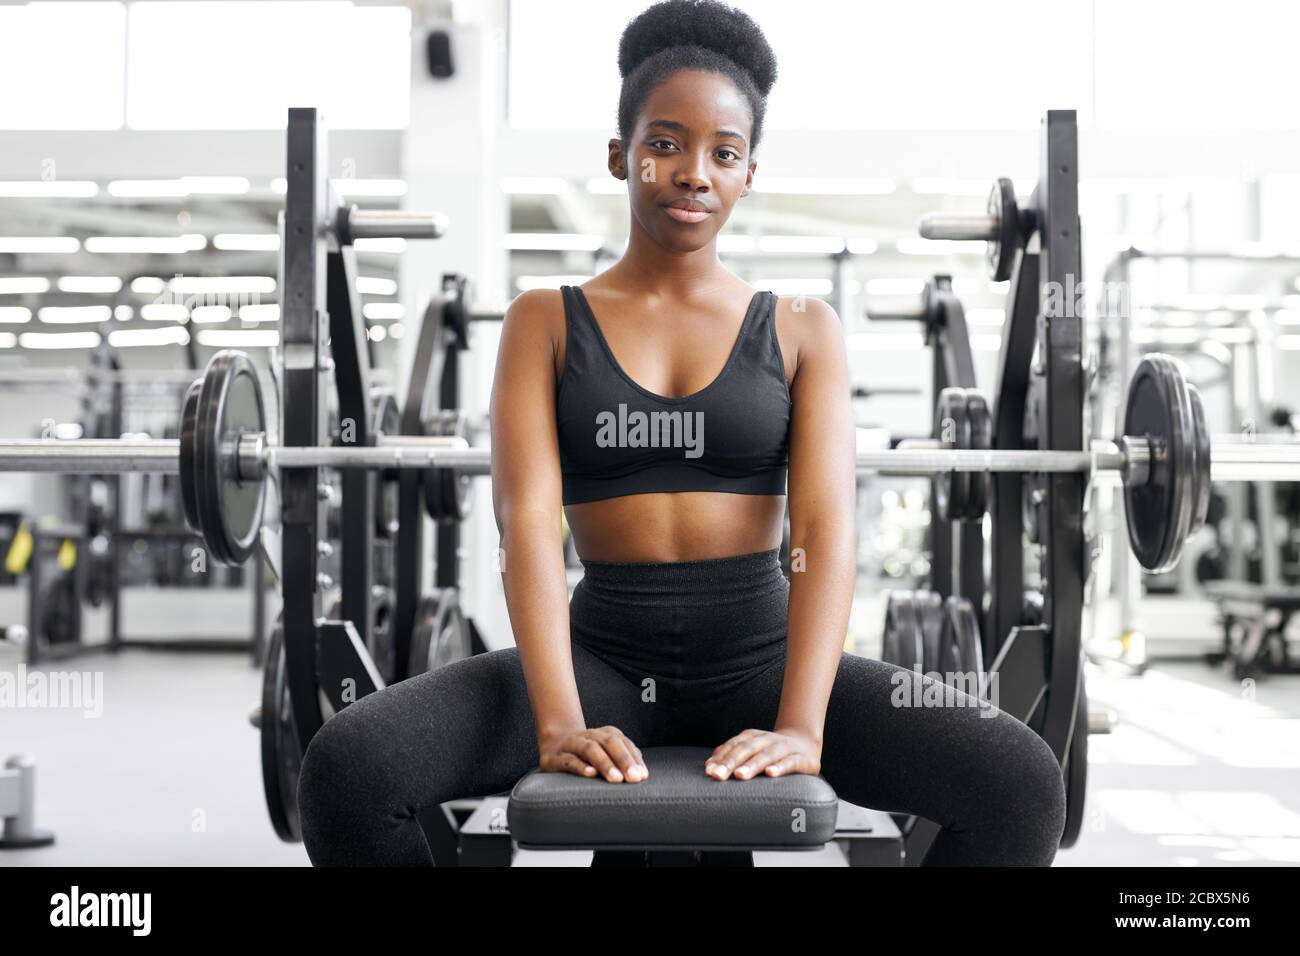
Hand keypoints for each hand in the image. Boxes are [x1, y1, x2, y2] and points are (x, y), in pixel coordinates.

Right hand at [539, 725, 648, 782]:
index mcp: (604, 734)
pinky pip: (568, 760)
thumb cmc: (586, 754)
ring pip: (590, 749)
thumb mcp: (605, 752)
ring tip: (616, 778)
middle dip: (623, 760)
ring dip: (605, 763)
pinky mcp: (554, 758)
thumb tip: (642, 772)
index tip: (643, 775)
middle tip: (634, 778)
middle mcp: (589, 736)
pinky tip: (591, 774)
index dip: (634, 758)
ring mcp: (571, 744)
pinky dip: (580, 766)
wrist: (553, 744)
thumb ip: (623, 759)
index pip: (622, 743)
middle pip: (609, 742)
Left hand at [705, 728, 821, 780]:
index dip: (721, 757)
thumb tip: (709, 766)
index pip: (734, 745)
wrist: (806, 744)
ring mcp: (786, 748)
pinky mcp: (803, 759)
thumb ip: (732, 756)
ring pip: (767, 755)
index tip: (709, 771)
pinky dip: (780, 767)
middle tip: (718, 776)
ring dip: (752, 765)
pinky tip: (770, 774)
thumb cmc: (771, 753)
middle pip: (747, 749)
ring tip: (740, 775)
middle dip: (731, 762)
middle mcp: (768, 739)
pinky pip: (790, 763)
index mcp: (753, 737)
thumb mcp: (751, 751)